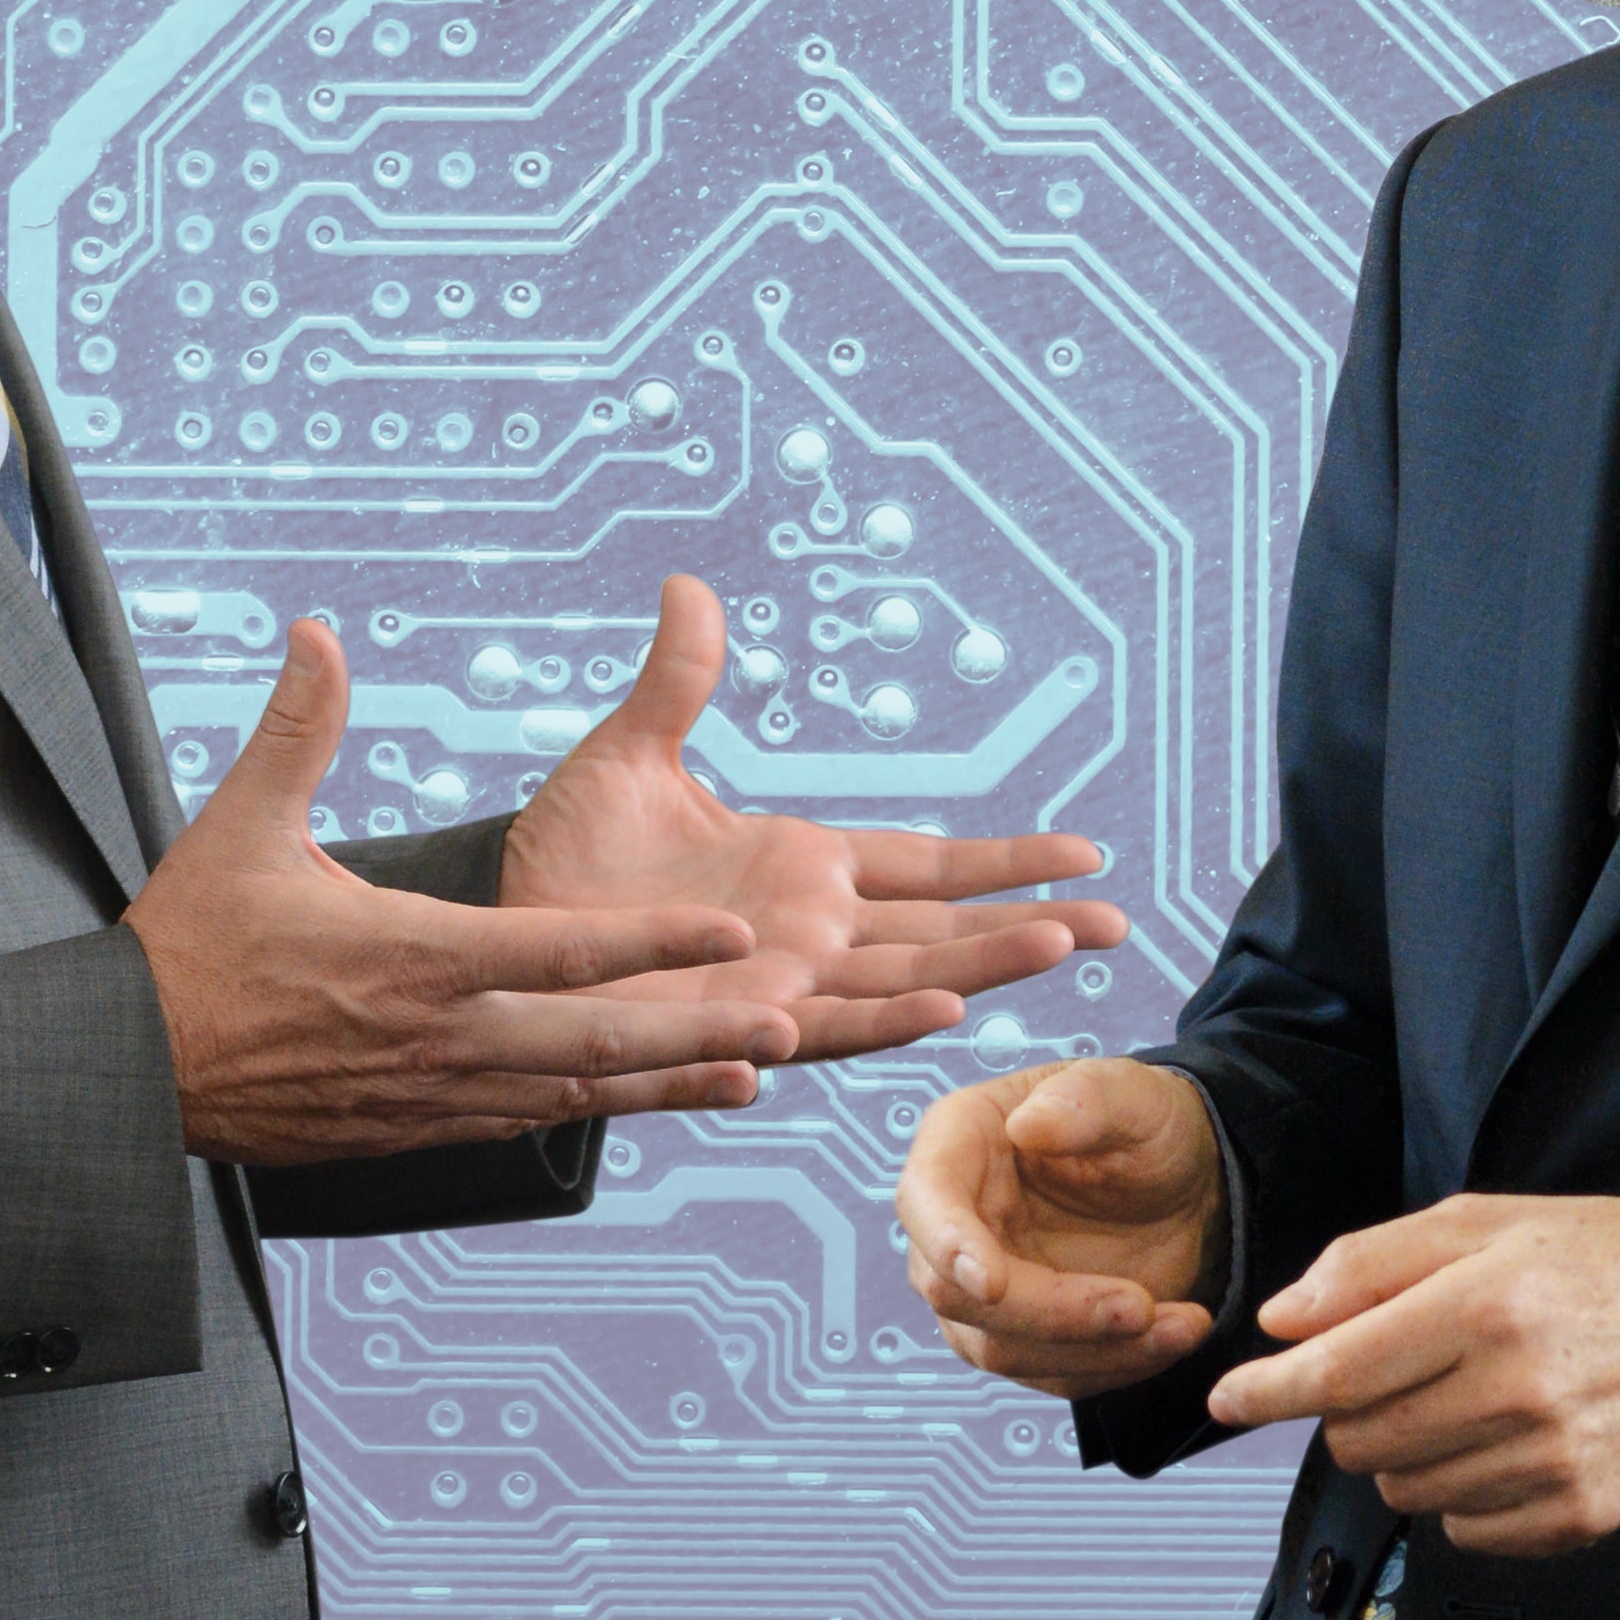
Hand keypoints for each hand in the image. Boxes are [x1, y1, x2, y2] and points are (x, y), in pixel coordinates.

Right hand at [128, 619, 812, 1163]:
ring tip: (758, 1069)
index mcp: (413, 957)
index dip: (657, 940)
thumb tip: (319, 631)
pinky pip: (527, 1122)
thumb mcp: (239, 826)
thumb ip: (298, 729)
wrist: (131, 1072)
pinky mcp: (414, 1128)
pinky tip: (648, 1096)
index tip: (739, 930)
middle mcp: (440, 1037)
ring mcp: (431, 1094)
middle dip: (700, 1029)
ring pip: (576, 1094)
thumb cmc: (187, 944)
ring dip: (669, 1080)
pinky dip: (598, 1109)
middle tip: (795, 1021)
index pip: (562, 952)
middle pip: (596, 1041)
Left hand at [503, 575, 1131, 1066]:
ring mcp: (779, 987)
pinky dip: (873, 1025)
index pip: (927, 863)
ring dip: (974, 970)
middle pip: (939, 932)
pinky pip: (813, 1032)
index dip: (1004, 860)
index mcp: (803, 867)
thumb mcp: (626, 754)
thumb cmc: (566, 854)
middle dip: (1025, 928)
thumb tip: (688, 588)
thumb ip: (676, 682)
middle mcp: (810, 934)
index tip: (1087, 853)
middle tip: (1118, 927)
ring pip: (898, 984)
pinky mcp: (731, 1031)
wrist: (501, 932)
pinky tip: (936, 1015)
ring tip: (1053, 951)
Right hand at [896, 1057, 1227, 1397]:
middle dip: (1049, 1313)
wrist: (1187, 1182)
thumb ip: (1084, 1100)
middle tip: (1141, 1306)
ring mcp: (982, 1284)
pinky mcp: (1025, 1334)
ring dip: (1093, 1349)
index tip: (991, 1282)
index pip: (925, 1200)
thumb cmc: (1147, 1122)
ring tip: (1182, 1323)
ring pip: (1000, 1347)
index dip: (947, 1245)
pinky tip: (1174, 1334)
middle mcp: (955, 1219)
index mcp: (960, 1142)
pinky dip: (1115, 1367)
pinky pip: (1050, 1373)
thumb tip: (1027, 1127)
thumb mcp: (1134, 1094)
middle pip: (954, 1293)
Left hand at [1201, 1194, 1619, 1555]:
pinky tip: (1499, 1444)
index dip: (1269, 1388)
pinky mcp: (1582, 1515)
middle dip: (1347, 1410)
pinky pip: (1464, 1531)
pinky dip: (1459, 1495)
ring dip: (1404, 1452)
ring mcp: (1553, 1462)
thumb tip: (1284, 1319)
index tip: (1229, 1398)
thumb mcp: (1487, 1221)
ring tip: (1460, 1400)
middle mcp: (1519, 1389)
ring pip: (1406, 1490)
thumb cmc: (1606, 1258)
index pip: (1339, 1367)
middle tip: (1392, 1372)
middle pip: (1361, 1437)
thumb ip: (1373, 1263)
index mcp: (1489, 1303)